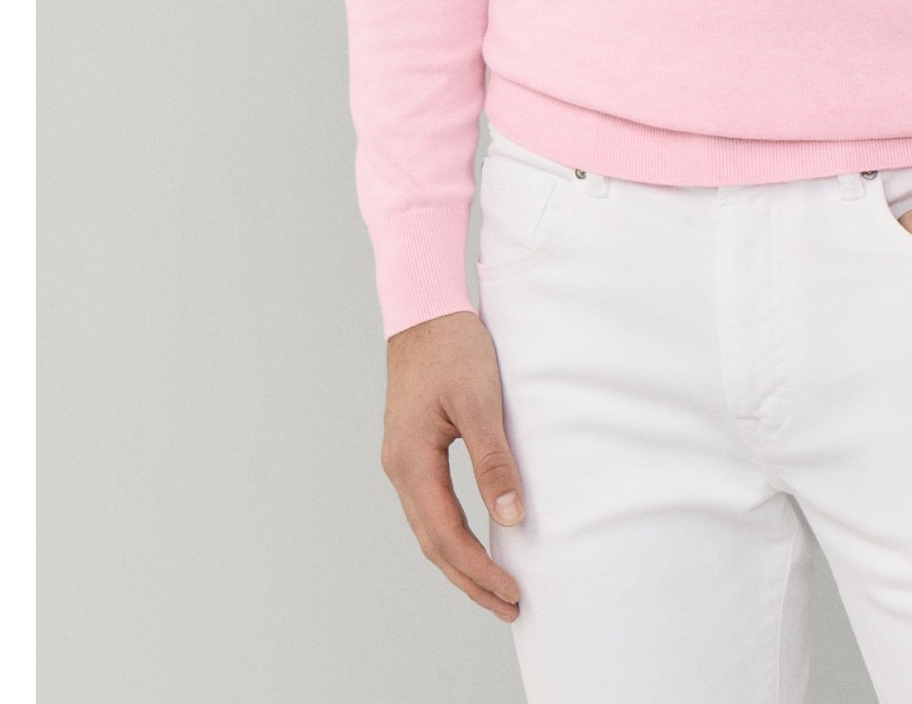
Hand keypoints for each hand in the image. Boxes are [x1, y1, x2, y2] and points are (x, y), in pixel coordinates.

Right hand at [382, 310, 524, 621]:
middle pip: (434, 542)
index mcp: (411, 461)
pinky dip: (453, 532)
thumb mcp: (480, 401)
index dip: (480, 570)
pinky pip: (431, 505)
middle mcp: (400, 467)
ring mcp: (403, 459)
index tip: (512, 593)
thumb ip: (494, 460)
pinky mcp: (413, 447)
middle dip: (470, 579)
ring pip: (430, 527)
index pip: (447, 535)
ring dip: (461, 560)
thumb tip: (511, 516)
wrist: (423, 306)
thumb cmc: (452, 346)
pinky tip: (477, 538)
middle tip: (509, 606)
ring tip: (495, 586)